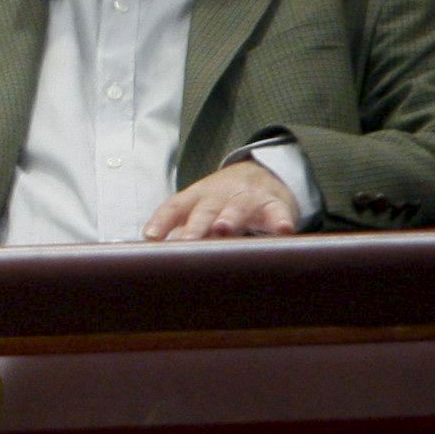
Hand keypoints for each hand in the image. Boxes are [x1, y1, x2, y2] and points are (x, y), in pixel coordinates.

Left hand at [144, 160, 300, 240]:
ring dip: (230, 218)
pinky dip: (281, 221)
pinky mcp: (275, 205)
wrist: (261, 174)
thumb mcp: (197, 210)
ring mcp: (248, 199)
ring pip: (238, 208)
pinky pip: (279, 213)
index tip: (151, 236)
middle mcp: (220, 196)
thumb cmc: (220, 203)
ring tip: (223, 229)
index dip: (162, 221)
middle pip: (205, 210)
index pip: (175, 207)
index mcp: (196, 198)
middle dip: (196, 226)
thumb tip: (152, 258)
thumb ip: (179, 230)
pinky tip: (283, 231)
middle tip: (187, 240)